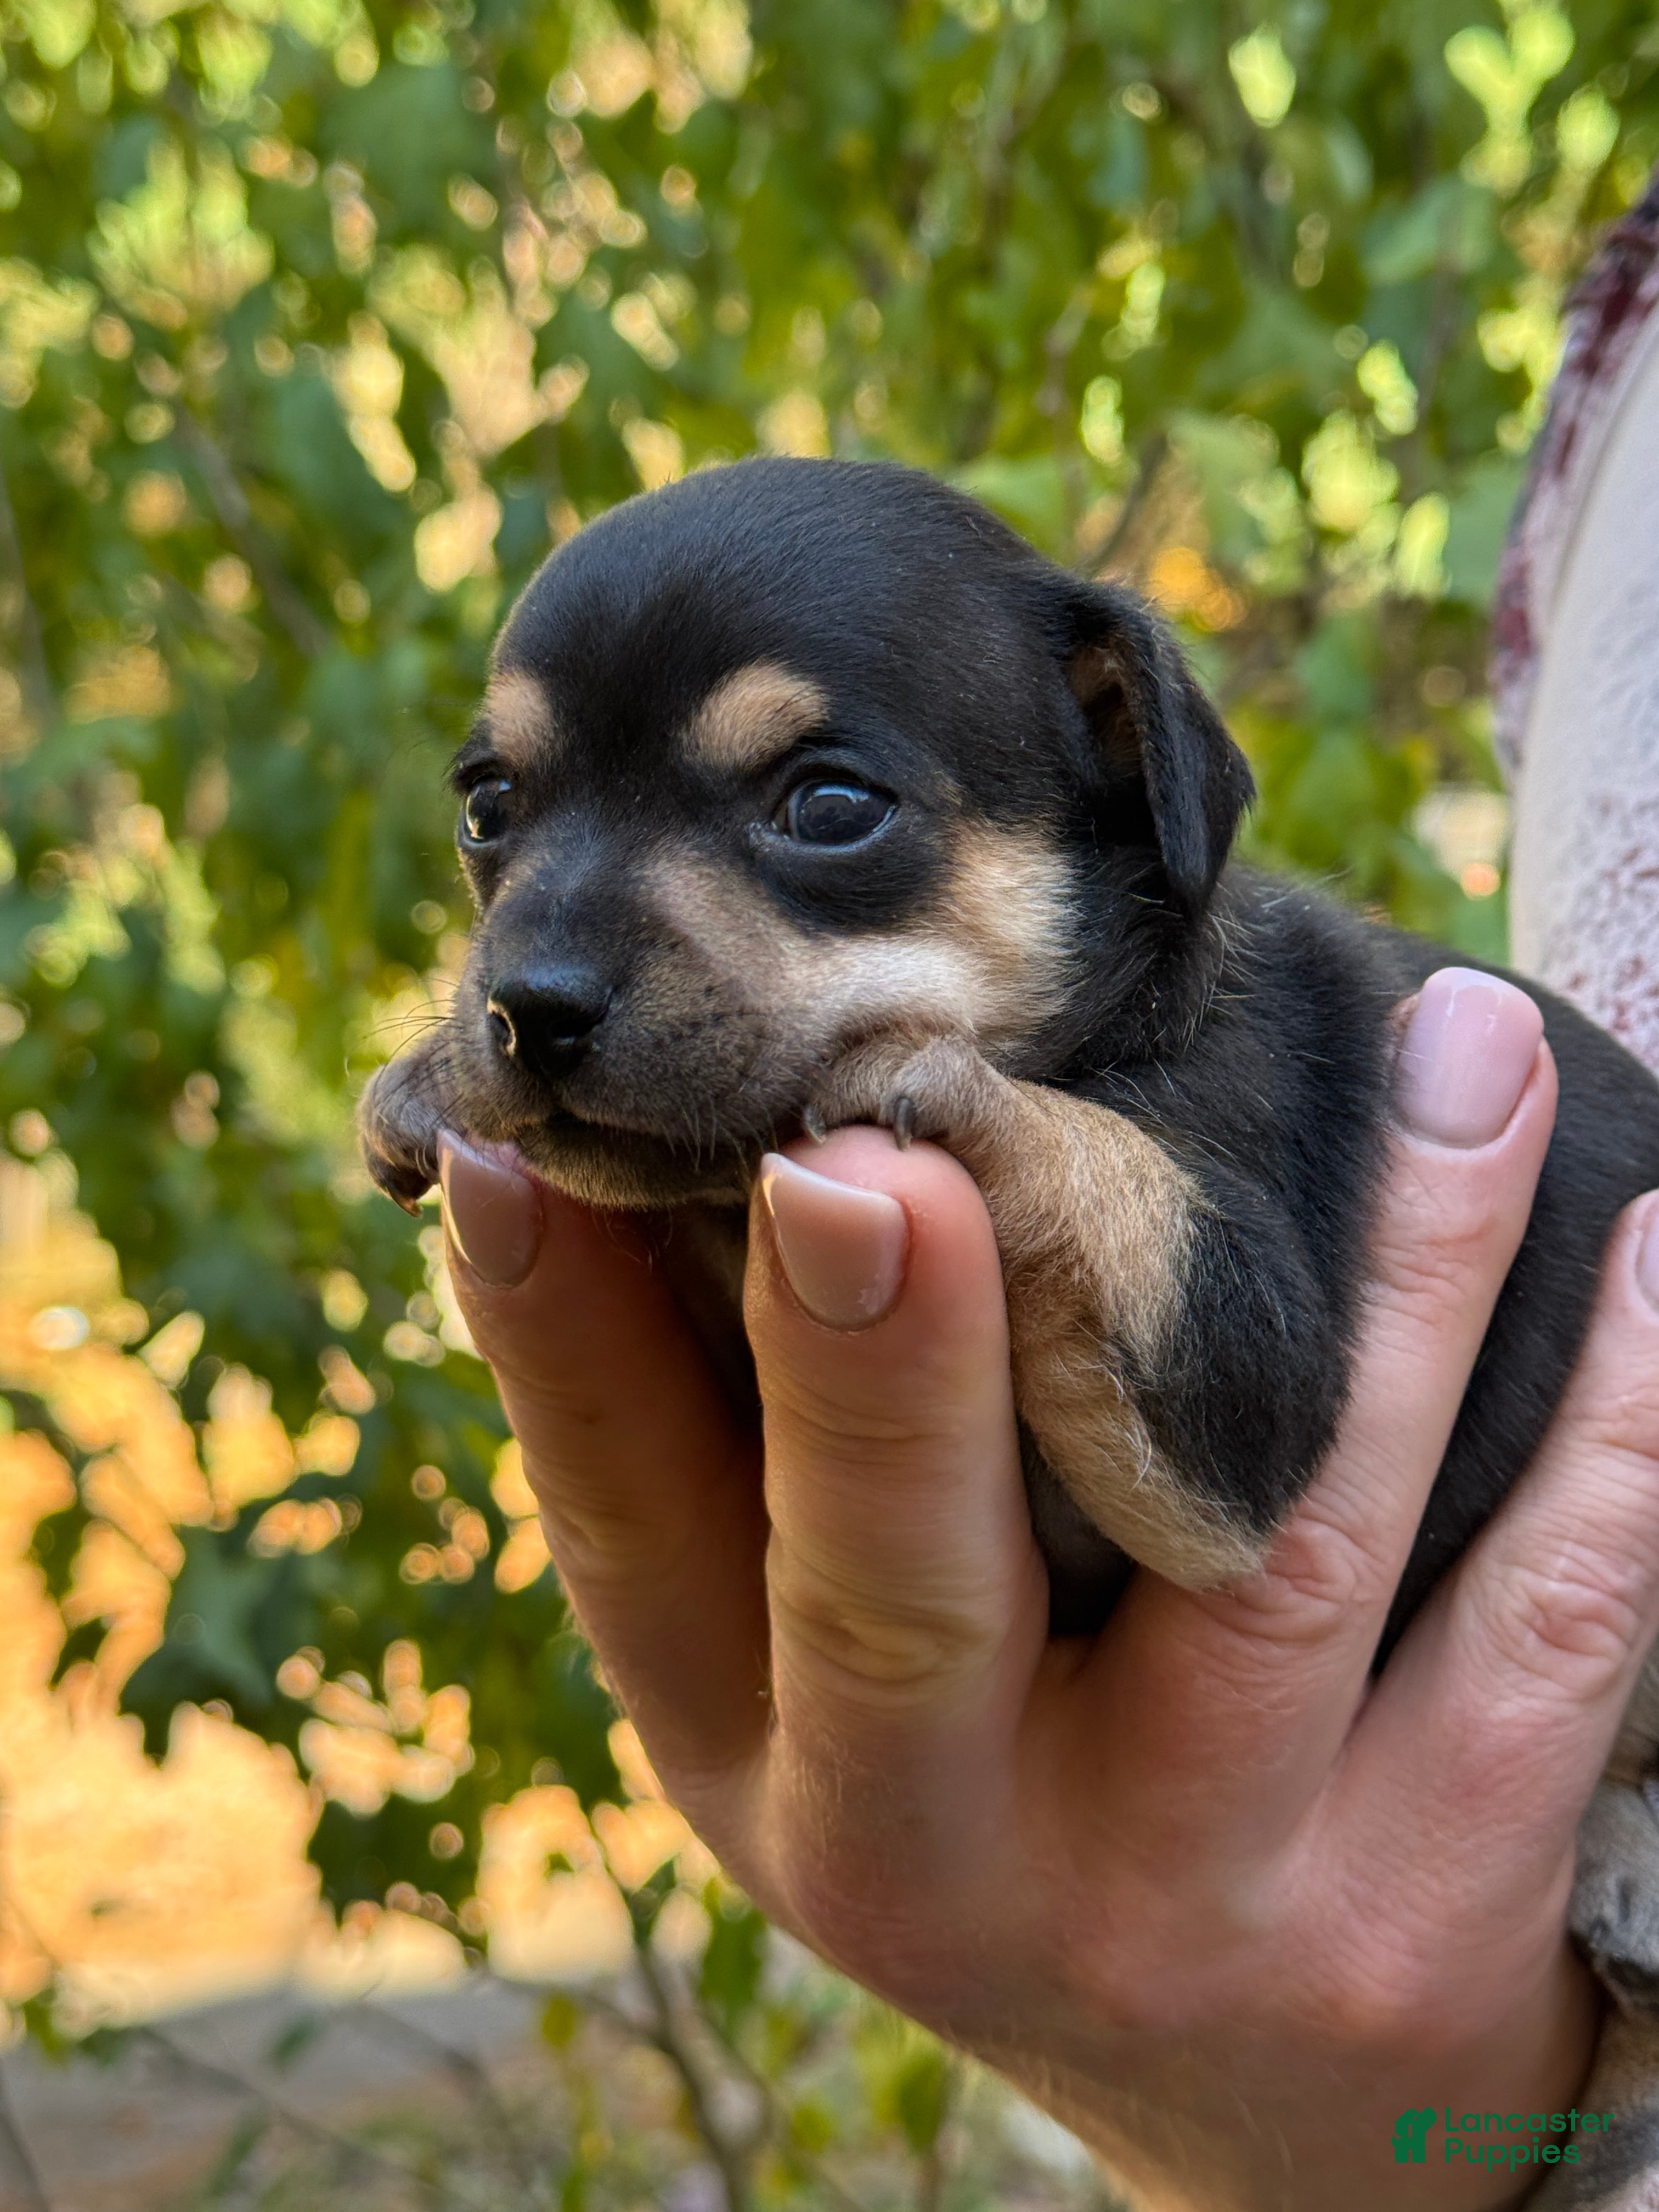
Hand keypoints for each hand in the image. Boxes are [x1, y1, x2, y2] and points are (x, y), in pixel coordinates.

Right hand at [437, 969, 1658, 2210]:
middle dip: (881, 1363)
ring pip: (1284, 1547)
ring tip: (1459, 1036)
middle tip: (880, 1150)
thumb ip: (784, 1473)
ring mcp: (1187, 1903)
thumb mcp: (845, 1704)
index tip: (520, 1147)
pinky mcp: (1413, 1927)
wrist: (1270, 2123)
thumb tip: (701, 1164)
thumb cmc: (1014, 1812)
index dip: (553, 1340)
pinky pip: (1545, 1632)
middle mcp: (934, 1853)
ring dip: (1389, 1268)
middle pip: (900, 1587)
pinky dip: (1612, 1423)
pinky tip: (1649, 1246)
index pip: (625, 1527)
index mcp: (765, 1758)